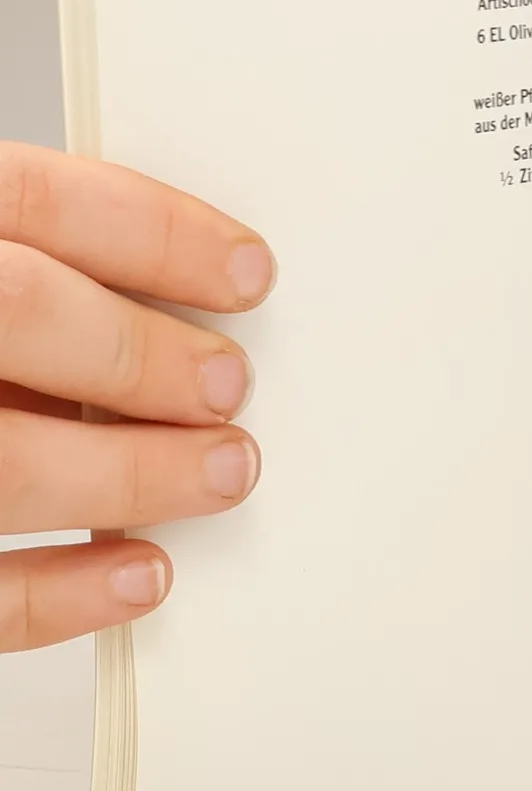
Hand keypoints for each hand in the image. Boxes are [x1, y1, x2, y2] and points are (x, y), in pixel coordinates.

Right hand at [0, 145, 271, 650]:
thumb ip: (15, 272)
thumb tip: (167, 306)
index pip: (25, 196)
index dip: (153, 231)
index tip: (247, 274)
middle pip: (17, 311)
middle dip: (145, 356)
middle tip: (228, 385)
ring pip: (3, 461)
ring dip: (134, 474)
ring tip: (220, 471)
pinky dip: (57, 594)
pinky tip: (136, 574)